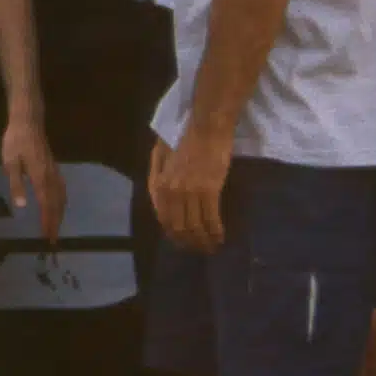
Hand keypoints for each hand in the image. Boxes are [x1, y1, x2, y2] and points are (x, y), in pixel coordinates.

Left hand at [0, 116, 66, 247]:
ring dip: (60, 214)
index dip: (47, 222)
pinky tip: (59, 205)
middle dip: (55, 222)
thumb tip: (21, 206)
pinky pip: (61, 189)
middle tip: (53, 240)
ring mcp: (54, 171)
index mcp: (40, 177)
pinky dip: (61, 202)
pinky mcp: (53, 167)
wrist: (28, 121)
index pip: (46, 205)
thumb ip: (16, 184)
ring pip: (61, 197)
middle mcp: (51, 176)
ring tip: (56, 227)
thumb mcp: (10, 163)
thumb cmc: (15, 141)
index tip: (48, 237)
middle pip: (56, 204)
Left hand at [148, 128, 230, 252]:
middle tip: (199, 249)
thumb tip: (158, 200)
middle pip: (178, 227)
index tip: (182, 242)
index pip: (163, 219)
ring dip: (203, 241)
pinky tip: (220, 237)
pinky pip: (211, 219)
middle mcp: (171, 192)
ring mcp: (189, 192)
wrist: (205, 127)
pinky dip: (215, 231)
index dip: (173, 234)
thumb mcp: (160, 156)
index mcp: (158, 184)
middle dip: (189, 242)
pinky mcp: (209, 190)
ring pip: (194, 226)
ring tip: (211, 247)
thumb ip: (156, 176)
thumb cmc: (184, 138)